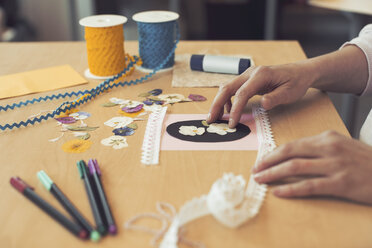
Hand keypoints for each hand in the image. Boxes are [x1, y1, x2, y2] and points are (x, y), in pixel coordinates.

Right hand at [207, 63, 315, 127]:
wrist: (300, 72)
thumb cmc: (296, 82)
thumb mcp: (290, 92)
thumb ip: (276, 98)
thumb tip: (263, 104)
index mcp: (261, 75)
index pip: (242, 93)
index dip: (235, 109)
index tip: (231, 124)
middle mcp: (251, 73)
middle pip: (227, 87)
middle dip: (216, 104)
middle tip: (210, 120)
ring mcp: (248, 75)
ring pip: (227, 88)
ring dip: (219, 102)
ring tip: (215, 117)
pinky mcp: (247, 80)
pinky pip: (233, 89)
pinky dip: (226, 100)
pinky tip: (227, 111)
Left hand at [252, 131, 371, 204]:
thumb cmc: (364, 161)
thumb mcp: (342, 146)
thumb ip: (319, 148)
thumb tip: (292, 155)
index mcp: (328, 137)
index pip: (293, 144)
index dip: (274, 153)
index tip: (261, 160)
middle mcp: (330, 148)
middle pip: (290, 152)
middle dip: (268, 161)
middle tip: (255, 170)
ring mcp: (336, 165)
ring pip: (296, 167)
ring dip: (274, 174)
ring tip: (261, 179)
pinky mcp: (341, 183)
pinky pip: (310, 186)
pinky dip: (291, 189)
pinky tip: (279, 192)